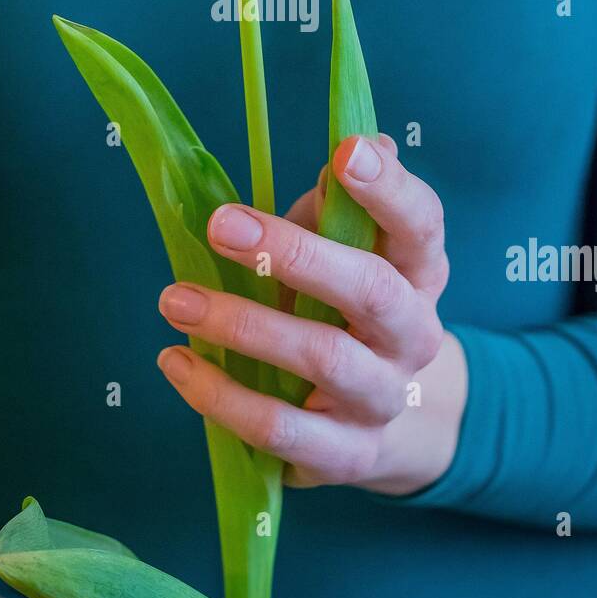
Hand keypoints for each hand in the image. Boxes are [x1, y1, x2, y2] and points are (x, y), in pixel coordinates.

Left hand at [157, 134, 466, 495]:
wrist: (391, 421)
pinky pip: (282, 429)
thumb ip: (342, 206)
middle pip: (372, 291)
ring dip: (245, 326)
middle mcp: (414, 333)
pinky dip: (223, 397)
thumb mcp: (351, 249)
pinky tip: (178, 362)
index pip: (421, 224)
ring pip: (324, 360)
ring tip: (175, 299)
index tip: (347, 150)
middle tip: (221, 224)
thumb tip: (358, 143)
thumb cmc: (348, 308)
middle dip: (295, 254)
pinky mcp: (345, 454)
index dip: (388, 188)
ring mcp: (382, 398)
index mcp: (420, 270)